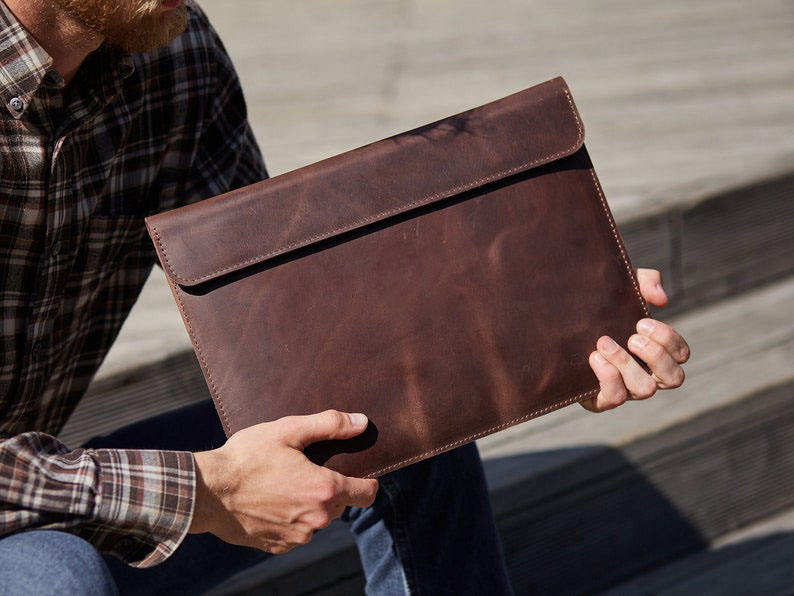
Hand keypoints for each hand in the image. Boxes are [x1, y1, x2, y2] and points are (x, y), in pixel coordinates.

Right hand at [190, 410, 378, 553]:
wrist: (206, 491)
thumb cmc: (246, 457)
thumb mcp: (288, 430)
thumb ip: (330, 425)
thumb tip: (361, 422)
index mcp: (324, 490)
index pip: (368, 494)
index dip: (368, 481)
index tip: (359, 471)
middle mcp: (316, 519)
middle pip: (341, 504)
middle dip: (330, 487)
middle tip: (306, 468)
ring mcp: (296, 537)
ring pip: (317, 519)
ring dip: (309, 504)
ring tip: (283, 483)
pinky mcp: (277, 546)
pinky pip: (295, 532)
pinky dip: (289, 518)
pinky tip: (270, 500)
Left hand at [580, 268, 689, 412]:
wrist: (558, 324)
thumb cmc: (599, 308)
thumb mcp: (622, 287)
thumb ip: (645, 281)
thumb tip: (661, 298)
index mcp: (656, 352)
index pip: (681, 354)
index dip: (668, 339)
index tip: (642, 322)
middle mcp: (646, 374)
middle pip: (674, 378)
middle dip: (656, 355)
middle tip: (632, 336)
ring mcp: (625, 389)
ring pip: (645, 390)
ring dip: (627, 364)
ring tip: (605, 342)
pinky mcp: (601, 399)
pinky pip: (614, 398)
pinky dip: (608, 377)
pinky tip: (594, 357)